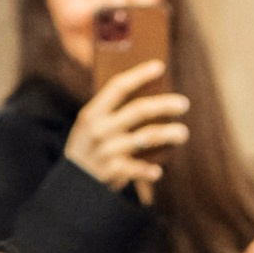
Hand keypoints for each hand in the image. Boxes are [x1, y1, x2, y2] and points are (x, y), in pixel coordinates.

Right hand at [65, 60, 188, 198]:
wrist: (69, 186)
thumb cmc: (86, 151)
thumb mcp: (88, 128)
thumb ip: (109, 114)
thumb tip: (148, 98)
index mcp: (92, 113)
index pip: (118, 87)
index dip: (140, 74)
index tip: (159, 66)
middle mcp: (99, 129)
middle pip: (139, 110)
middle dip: (165, 105)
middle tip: (184, 104)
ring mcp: (106, 150)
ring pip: (146, 137)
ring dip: (168, 134)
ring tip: (182, 133)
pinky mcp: (112, 171)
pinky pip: (138, 168)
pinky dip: (149, 170)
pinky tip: (158, 171)